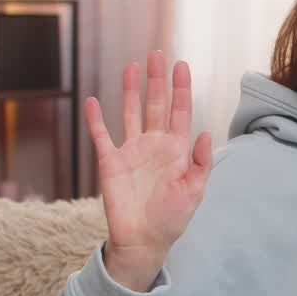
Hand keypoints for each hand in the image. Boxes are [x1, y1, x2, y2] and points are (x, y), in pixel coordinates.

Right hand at [85, 51, 211, 290]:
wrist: (144, 241)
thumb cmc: (172, 219)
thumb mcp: (194, 192)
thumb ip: (200, 162)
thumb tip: (204, 132)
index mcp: (176, 150)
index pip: (180, 111)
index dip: (181, 88)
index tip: (182, 65)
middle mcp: (154, 145)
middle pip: (155, 104)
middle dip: (156, 80)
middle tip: (156, 54)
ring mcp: (131, 151)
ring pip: (130, 113)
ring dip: (129, 90)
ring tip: (130, 66)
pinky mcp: (110, 163)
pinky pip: (101, 136)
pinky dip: (95, 119)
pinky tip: (92, 100)